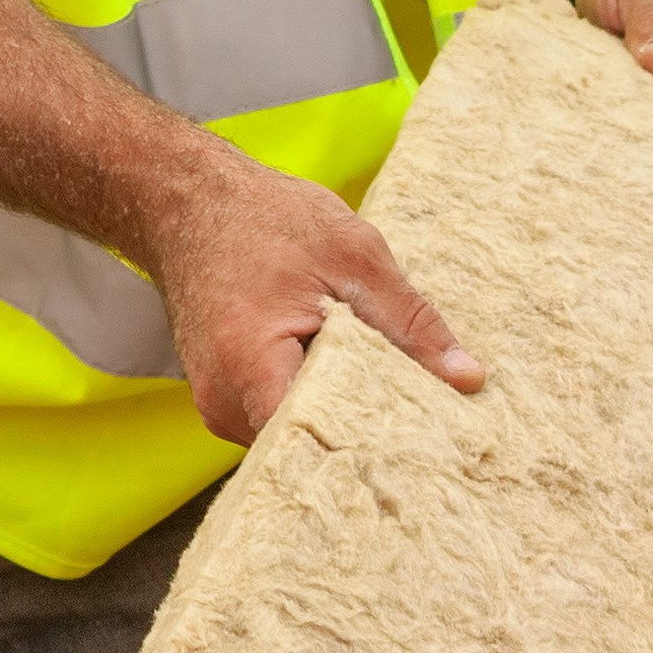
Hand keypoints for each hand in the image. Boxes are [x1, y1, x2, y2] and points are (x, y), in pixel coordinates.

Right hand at [146, 146, 483, 446]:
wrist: (185, 200)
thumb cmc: (262, 219)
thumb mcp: (355, 258)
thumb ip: (411, 324)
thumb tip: (467, 380)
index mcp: (252, 370)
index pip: (323, 444)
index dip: (384, 452)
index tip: (437, 452)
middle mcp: (226, 405)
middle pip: (315, 452)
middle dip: (377, 445)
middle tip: (440, 437)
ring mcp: (221, 408)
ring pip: (302, 442)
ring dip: (351, 426)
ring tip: (405, 411)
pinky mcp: (228, 401)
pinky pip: (287, 423)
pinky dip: (326, 410)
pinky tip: (363, 392)